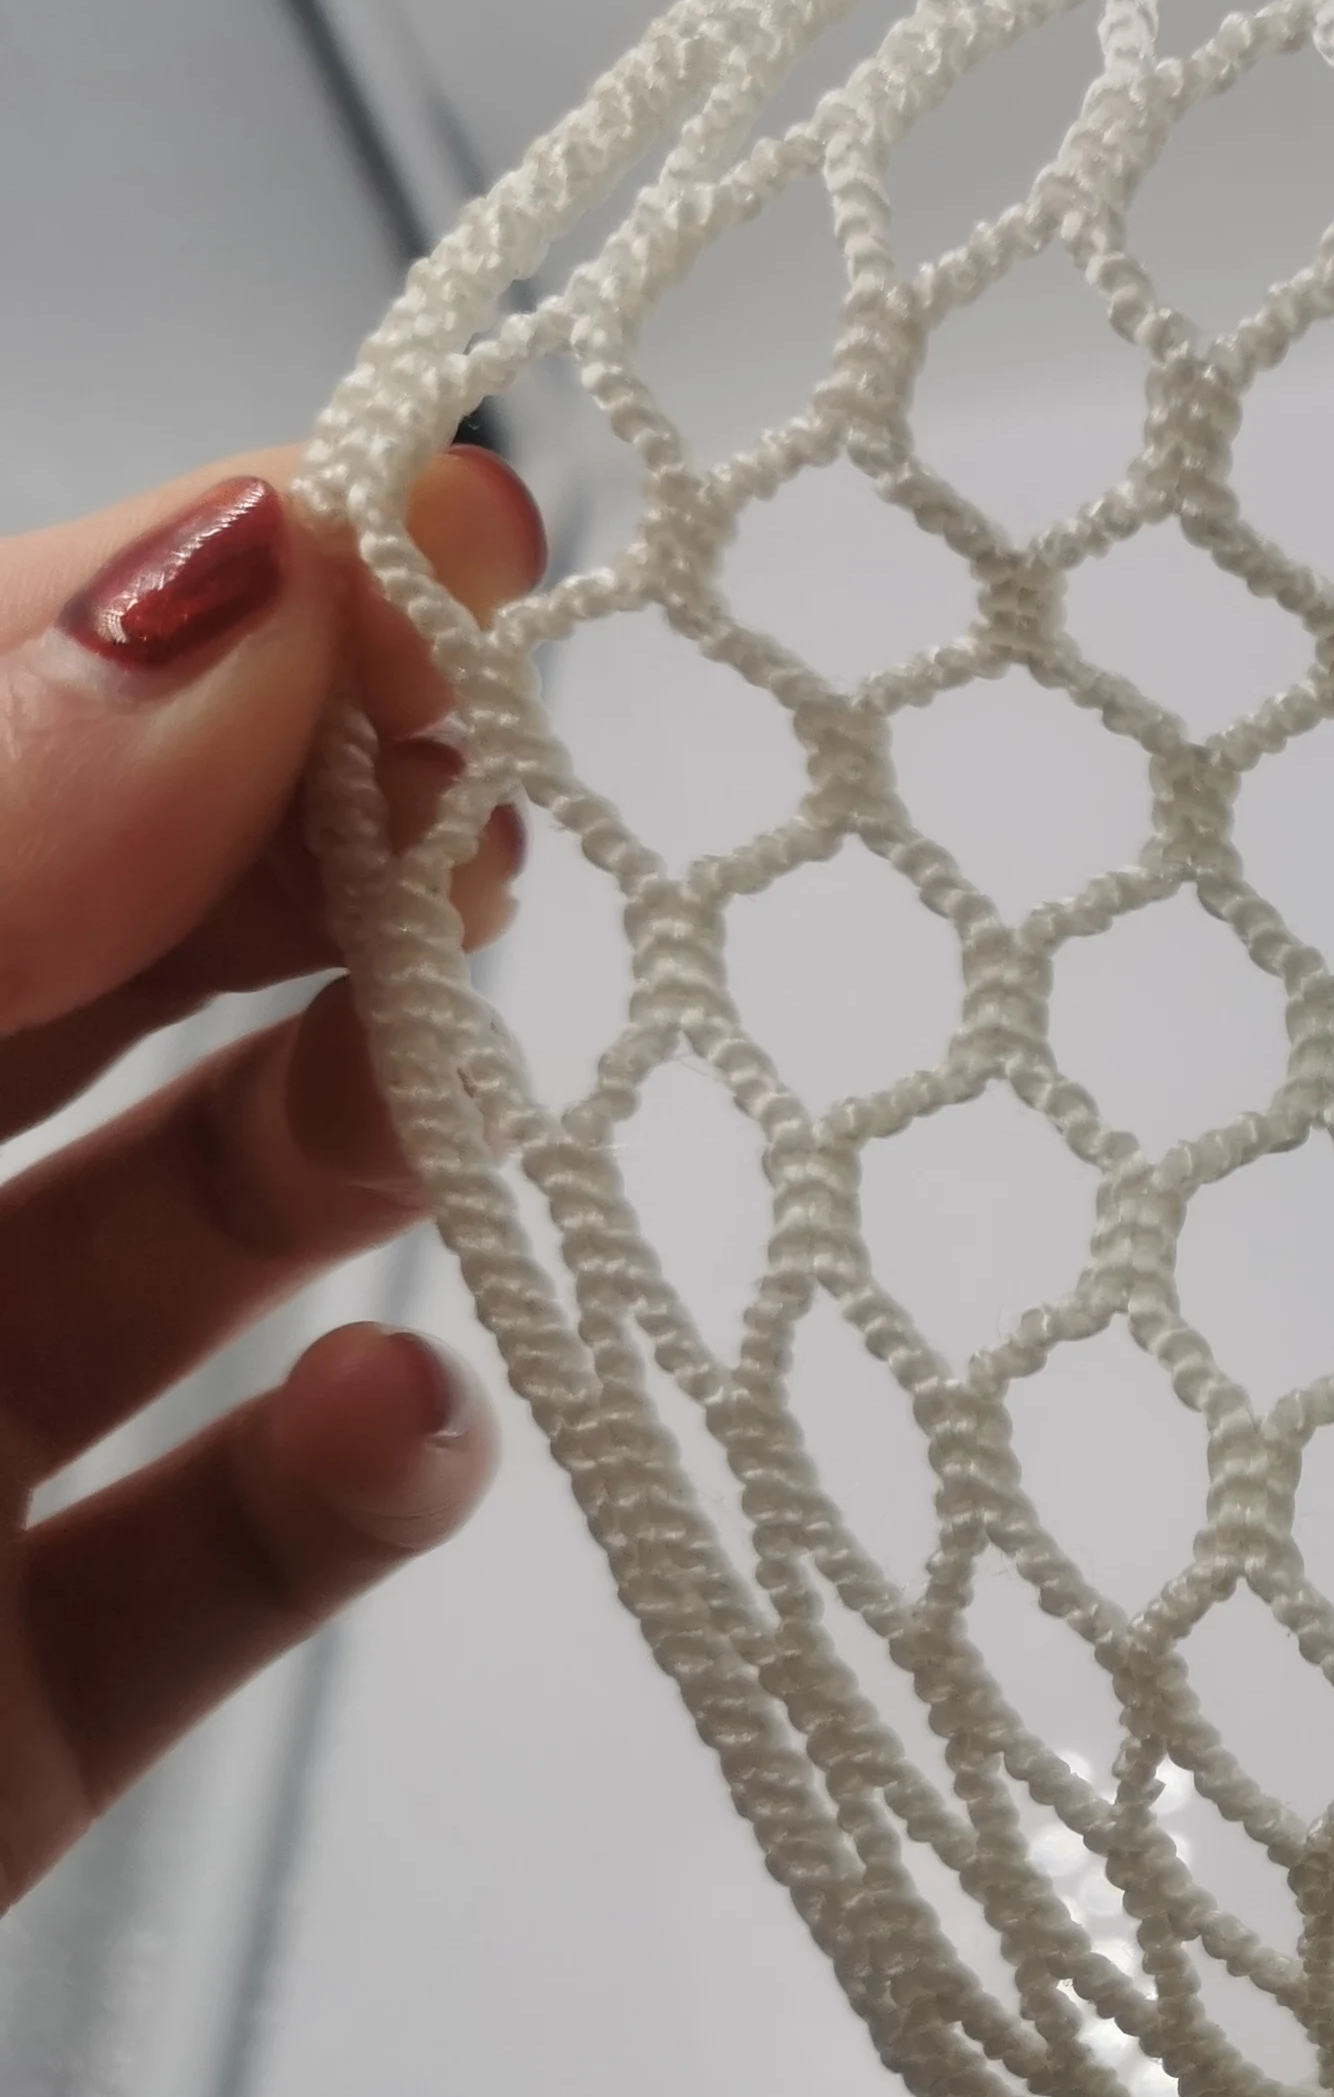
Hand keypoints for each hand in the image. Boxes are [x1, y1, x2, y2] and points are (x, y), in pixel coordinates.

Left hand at [0, 447, 541, 1907]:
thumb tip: (199, 605)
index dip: (155, 606)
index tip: (408, 526)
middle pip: (80, 956)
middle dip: (304, 853)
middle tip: (490, 784)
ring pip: (168, 1239)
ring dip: (361, 1141)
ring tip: (454, 1084)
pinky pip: (201, 1570)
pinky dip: (352, 1493)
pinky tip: (410, 1429)